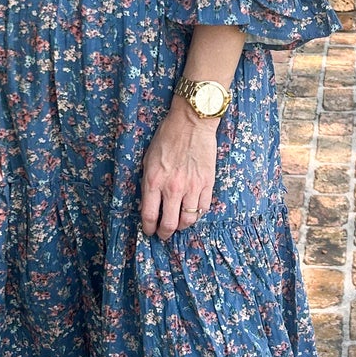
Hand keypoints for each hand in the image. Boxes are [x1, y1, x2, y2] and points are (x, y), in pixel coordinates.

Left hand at [139, 98, 217, 240]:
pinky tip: (192, 210)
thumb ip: (148, 183)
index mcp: (153, 181)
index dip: (148, 228)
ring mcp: (191, 187)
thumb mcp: (148, 159)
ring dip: (181, 226)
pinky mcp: (207, 183)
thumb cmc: (167, 137)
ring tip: (178, 223)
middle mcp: (172, 188)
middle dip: (164, 233)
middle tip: (163, 234)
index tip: (149, 231)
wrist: (191, 122)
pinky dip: (197, 213)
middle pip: (168, 224)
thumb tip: (149, 203)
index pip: (149, 215)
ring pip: (188, 220)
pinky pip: (203, 208)